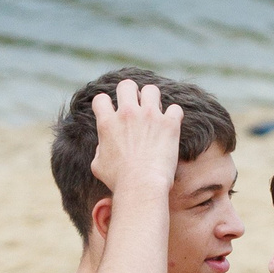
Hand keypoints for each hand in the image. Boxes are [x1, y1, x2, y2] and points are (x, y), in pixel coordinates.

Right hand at [89, 80, 183, 198]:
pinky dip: (174, 116)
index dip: (107, 105)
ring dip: (153, 100)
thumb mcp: (98, 165)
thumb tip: (103, 145)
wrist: (142, 187)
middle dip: (131, 93)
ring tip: (156, 114)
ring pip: (151, 90)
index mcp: (107, 122)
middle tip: (137, 108)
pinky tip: (172, 126)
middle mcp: (127, 114)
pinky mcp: (169, 124)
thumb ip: (99, 149)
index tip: (114, 114)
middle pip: (127, 85)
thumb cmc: (119, 181)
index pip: (101, 98)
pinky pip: (175, 109)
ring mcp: (149, 116)